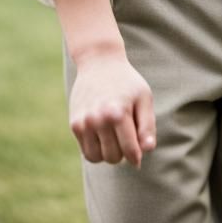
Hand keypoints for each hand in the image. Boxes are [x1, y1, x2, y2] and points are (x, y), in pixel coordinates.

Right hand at [68, 47, 156, 166]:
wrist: (99, 63)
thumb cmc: (127, 82)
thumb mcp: (144, 98)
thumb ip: (147, 125)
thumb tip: (147, 150)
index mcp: (118, 113)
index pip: (129, 149)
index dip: (136, 157)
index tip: (138, 159)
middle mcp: (98, 119)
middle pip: (113, 156)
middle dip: (123, 154)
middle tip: (128, 140)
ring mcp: (83, 123)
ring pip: (97, 158)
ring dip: (108, 155)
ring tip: (116, 139)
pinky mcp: (74, 125)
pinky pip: (86, 151)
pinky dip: (96, 150)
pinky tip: (104, 136)